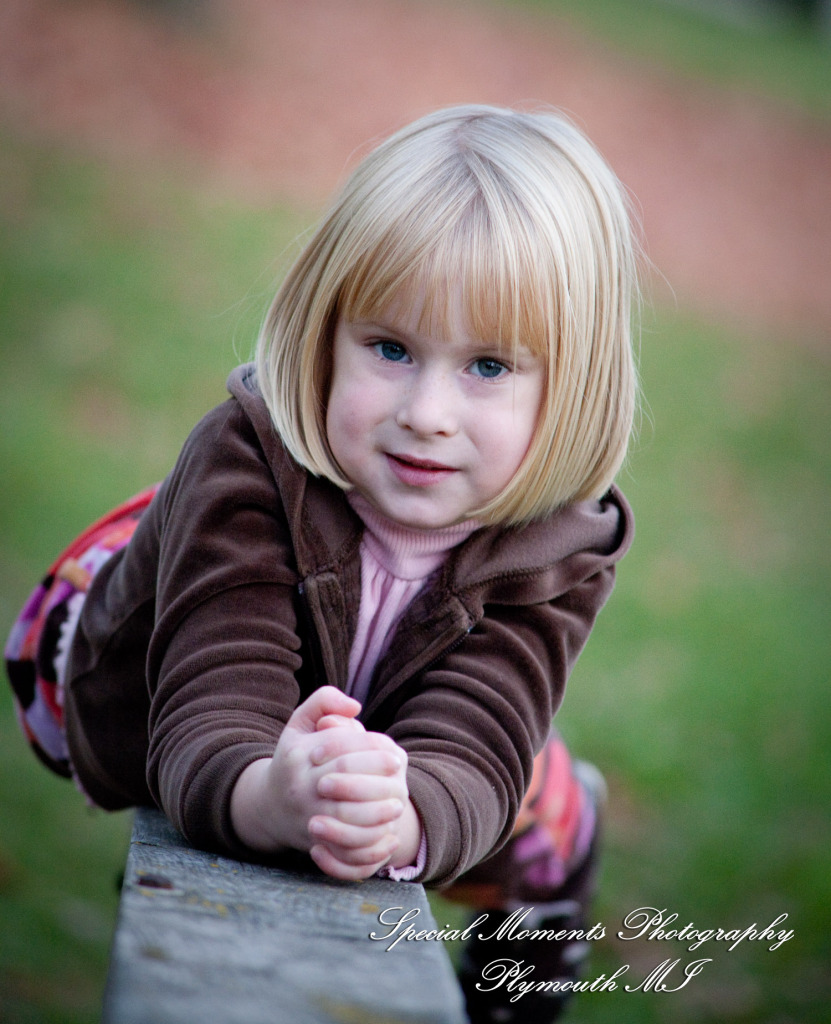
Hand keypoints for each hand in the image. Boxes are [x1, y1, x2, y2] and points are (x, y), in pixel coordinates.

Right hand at [230, 687, 409, 876]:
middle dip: (375, 772)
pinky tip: (387, 831)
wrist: (270, 805)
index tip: (392, 749)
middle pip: (343, 777)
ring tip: (397, 801)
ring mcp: (306, 815)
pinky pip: (343, 847)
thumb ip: (324, 701)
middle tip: (399, 768)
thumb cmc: (295, 757)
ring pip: (344, 815)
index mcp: (299, 756)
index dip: (369, 745)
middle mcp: (300, 786)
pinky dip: (367, 842)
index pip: (338, 746)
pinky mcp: (314, 840)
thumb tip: (355, 706)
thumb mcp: (300, 723)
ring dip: (376, 810)